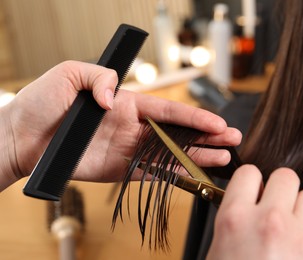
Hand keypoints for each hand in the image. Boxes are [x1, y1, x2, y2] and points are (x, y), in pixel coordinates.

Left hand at [0, 61, 240, 189]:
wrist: (23, 137)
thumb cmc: (43, 103)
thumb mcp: (69, 74)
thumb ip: (98, 78)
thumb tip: (114, 99)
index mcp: (126, 103)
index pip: (168, 111)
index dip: (195, 117)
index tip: (217, 123)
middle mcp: (132, 127)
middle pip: (177, 133)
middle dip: (206, 136)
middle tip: (232, 140)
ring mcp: (128, 149)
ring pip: (171, 154)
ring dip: (197, 156)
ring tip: (223, 158)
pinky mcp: (118, 170)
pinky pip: (152, 173)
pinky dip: (173, 175)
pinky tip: (194, 173)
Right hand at [207, 165, 302, 259]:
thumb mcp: (218, 253)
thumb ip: (233, 223)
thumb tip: (244, 205)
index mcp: (235, 221)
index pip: (248, 174)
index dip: (251, 180)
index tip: (253, 188)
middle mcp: (269, 221)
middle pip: (284, 177)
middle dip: (279, 188)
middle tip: (275, 202)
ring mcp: (300, 236)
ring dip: (301, 204)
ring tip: (294, 219)